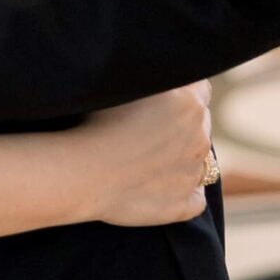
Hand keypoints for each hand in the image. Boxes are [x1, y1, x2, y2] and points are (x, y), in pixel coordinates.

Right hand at [83, 84, 213, 226]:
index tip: (153, 99)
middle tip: (141, 128)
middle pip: (199, 123)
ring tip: (142, 159)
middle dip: (178, 124)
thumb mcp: (123, 82)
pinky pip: (195, 199)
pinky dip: (182, 194)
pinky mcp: (182, 204)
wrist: (79, 173)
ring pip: (198, 159)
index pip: (200, 88)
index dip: (177, 92)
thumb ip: (149, 75)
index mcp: (188, 102)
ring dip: (179, 157)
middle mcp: (199, 137)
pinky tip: (156, 188)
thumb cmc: (91, 123)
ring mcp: (192, 173)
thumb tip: (153, 74)